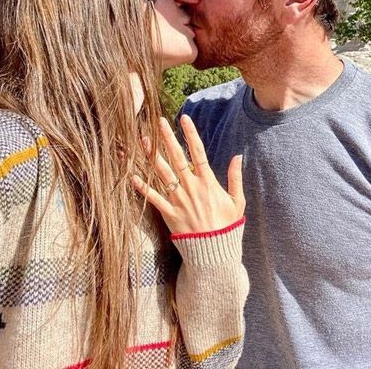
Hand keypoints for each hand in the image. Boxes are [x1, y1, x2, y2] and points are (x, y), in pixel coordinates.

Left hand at [132, 115, 244, 234]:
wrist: (214, 252)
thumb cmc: (227, 226)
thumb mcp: (237, 201)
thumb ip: (235, 177)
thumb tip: (237, 156)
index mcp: (208, 182)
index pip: (198, 152)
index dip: (190, 134)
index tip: (184, 118)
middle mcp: (191, 187)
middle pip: (177, 157)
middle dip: (167, 138)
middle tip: (158, 122)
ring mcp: (178, 200)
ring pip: (162, 173)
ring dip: (152, 155)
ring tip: (143, 140)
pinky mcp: (169, 214)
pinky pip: (153, 198)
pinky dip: (142, 187)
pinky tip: (132, 176)